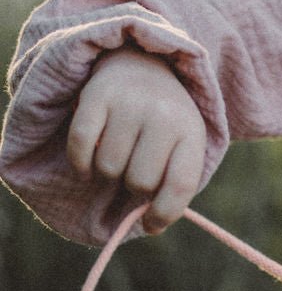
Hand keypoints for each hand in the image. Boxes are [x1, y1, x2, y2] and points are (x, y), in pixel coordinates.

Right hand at [67, 46, 206, 233]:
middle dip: (133, 186)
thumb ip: (171, 184)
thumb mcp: (182, 145)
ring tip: (116, 156)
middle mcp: (163, 115)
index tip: (149, 223)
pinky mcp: (97, 95)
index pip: (180, 185)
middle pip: (140, 182)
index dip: (163, 213)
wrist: (143, 63)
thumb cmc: (164, 119)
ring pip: (108, 167)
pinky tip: (88, 163)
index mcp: (191, 132)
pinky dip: (80, 164)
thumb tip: (150, 227)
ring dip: (106, 173)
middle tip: (133, 169)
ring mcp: (130, 102)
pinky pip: (80, 146)